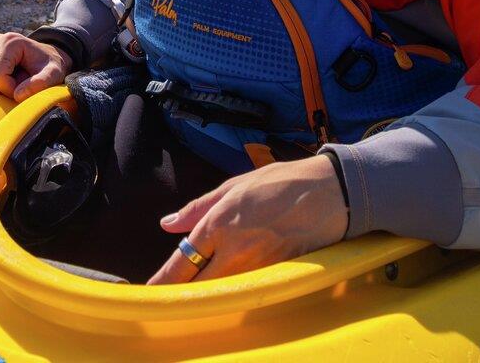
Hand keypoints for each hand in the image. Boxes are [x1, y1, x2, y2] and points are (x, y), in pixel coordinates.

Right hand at [0, 32, 69, 100]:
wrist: (47, 59)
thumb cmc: (51, 66)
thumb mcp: (54, 74)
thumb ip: (41, 83)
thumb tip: (18, 95)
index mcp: (9, 41)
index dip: (10, 90)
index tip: (26, 89)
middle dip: (5, 90)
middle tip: (23, 84)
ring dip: (2, 89)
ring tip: (18, 80)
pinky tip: (11, 78)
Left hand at [146, 155, 347, 284]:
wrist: (330, 194)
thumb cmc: (281, 183)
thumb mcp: (233, 186)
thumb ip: (197, 208)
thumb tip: (168, 223)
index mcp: (219, 225)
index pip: (182, 262)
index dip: (163, 280)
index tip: (149, 290)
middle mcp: (235, 251)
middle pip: (198, 287)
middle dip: (181, 293)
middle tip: (167, 296)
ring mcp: (257, 267)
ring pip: (222, 292)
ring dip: (207, 292)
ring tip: (196, 288)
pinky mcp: (276, 276)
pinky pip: (247, 290)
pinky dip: (234, 290)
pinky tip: (230, 284)